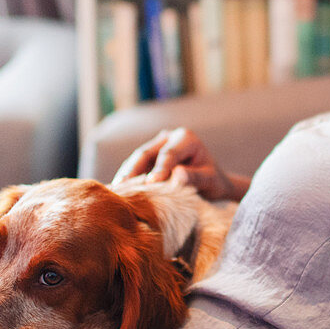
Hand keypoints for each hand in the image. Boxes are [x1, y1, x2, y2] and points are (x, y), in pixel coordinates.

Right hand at [113, 128, 248, 201]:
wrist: (212, 182)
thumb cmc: (213, 181)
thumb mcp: (210, 180)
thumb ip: (195, 177)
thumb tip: (177, 175)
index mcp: (186, 138)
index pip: (169, 154)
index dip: (159, 168)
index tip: (151, 183)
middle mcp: (169, 137)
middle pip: (146, 153)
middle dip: (133, 170)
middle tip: (123, 188)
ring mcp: (157, 146)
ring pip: (137, 159)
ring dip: (126, 175)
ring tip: (116, 191)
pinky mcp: (149, 157)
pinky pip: (136, 166)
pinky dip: (128, 178)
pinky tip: (119, 191)